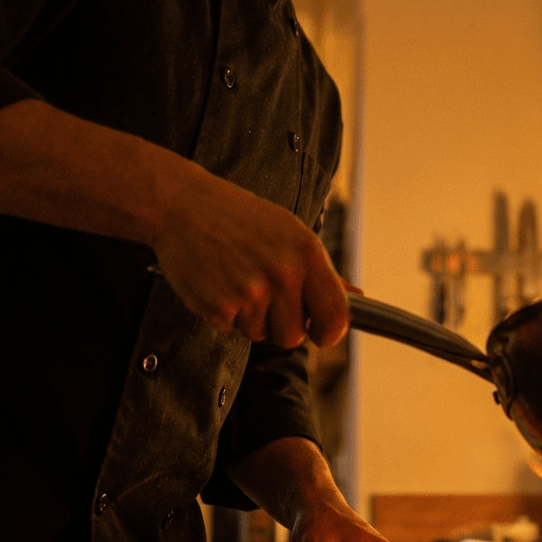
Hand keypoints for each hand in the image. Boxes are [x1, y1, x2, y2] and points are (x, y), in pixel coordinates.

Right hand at [151, 166, 348, 348]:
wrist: (184, 205)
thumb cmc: (242, 218)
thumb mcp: (291, 233)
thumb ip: (323, 271)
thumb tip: (356, 297)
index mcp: (308, 254)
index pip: (336, 316)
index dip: (330, 332)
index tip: (321, 332)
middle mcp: (283, 274)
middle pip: (295, 336)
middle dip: (282, 326)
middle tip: (266, 298)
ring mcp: (250, 292)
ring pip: (261, 335)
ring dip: (250, 318)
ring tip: (239, 282)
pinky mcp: (219, 306)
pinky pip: (230, 330)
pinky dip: (224, 315)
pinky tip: (219, 284)